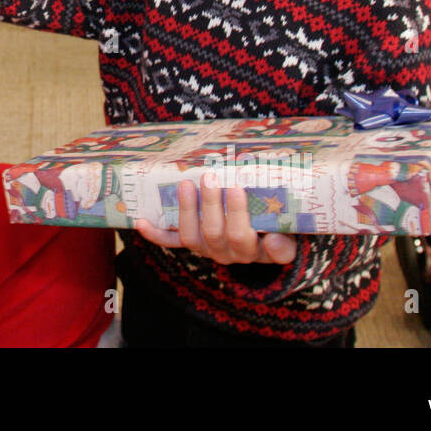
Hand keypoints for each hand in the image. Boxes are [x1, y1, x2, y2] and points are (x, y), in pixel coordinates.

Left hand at [135, 173, 297, 265]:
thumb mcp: (289, 230)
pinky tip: (140, 222)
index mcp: (258, 250)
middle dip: (212, 204)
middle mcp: (231, 254)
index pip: (247, 238)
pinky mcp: (193, 244)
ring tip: (185, 185)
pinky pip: (171, 242)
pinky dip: (155, 234)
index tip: (239, 190)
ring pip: (192, 237)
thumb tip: (275, 239)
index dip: (240, 215)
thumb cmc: (279, 226)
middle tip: (210, 177)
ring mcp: (209, 249)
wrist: (266, 241)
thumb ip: (285, 235)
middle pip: (217, 233)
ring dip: (187, 210)